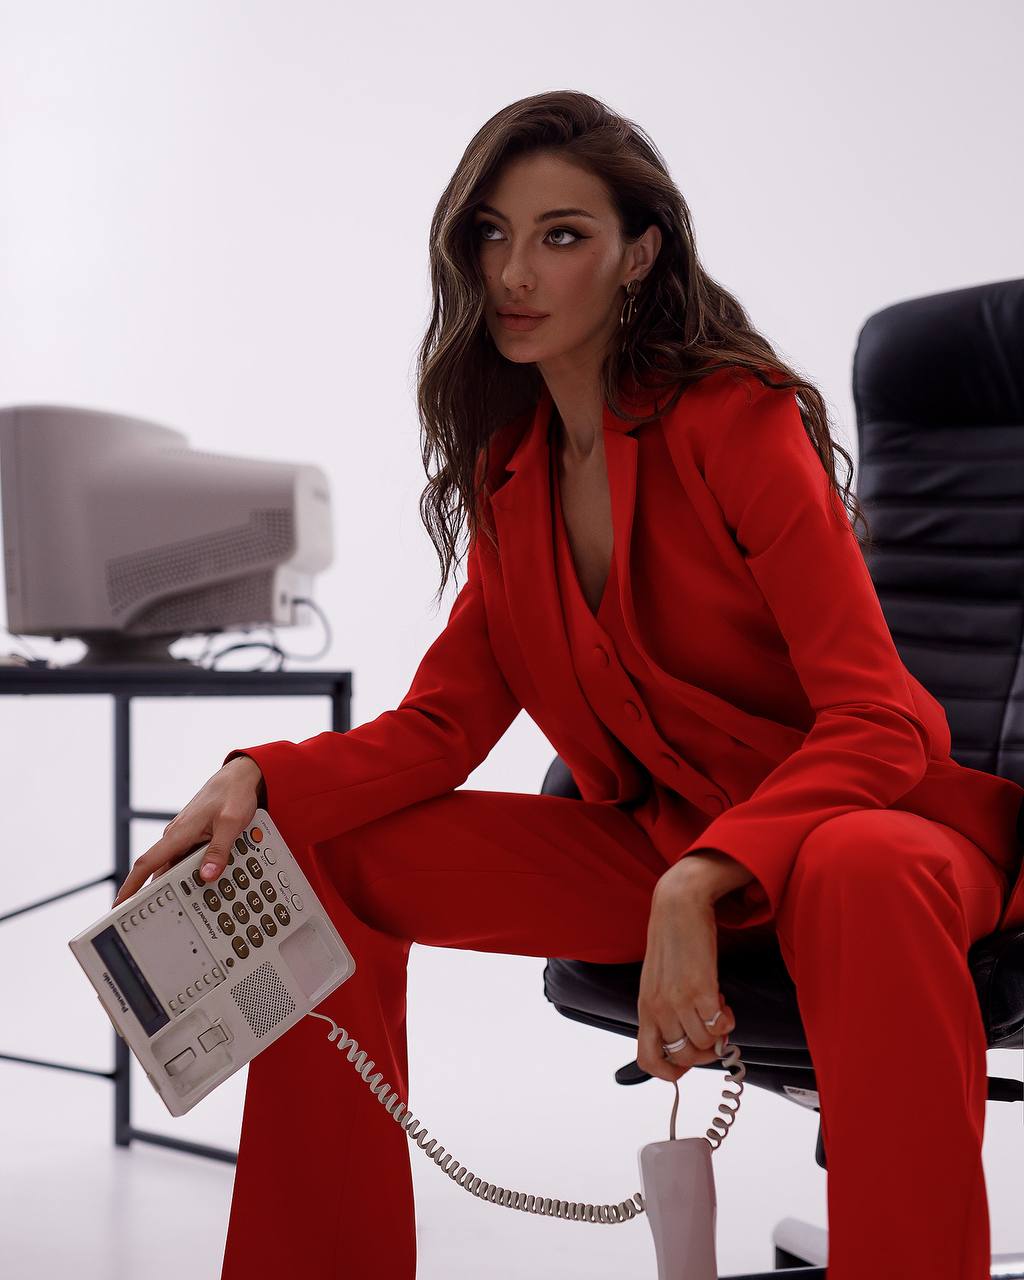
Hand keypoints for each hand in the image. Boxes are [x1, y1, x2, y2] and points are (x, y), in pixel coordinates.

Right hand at [111, 755, 264, 907]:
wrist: (239, 776)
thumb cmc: (233, 794)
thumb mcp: (231, 823)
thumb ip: (219, 850)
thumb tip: (207, 875)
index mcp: (178, 832)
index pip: (147, 862)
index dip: (131, 885)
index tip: (119, 904)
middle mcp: (176, 835)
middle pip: (159, 870)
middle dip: (152, 893)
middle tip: (149, 918)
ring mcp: (184, 836)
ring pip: (174, 866)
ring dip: (176, 883)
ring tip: (178, 907)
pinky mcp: (193, 837)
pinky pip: (186, 859)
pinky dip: (189, 872)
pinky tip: (197, 883)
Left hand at [636, 881, 735, 1082]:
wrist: (678, 906)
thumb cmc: (671, 943)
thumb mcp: (657, 982)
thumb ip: (665, 1010)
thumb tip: (687, 1042)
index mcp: (645, 1008)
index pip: (647, 1059)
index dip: (669, 1072)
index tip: (687, 1063)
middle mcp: (658, 1008)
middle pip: (683, 1057)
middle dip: (703, 1052)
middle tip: (710, 1030)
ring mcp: (678, 1000)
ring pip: (703, 1045)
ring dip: (717, 1034)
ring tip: (716, 1007)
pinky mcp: (701, 988)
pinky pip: (718, 1027)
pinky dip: (727, 1023)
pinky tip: (725, 1004)